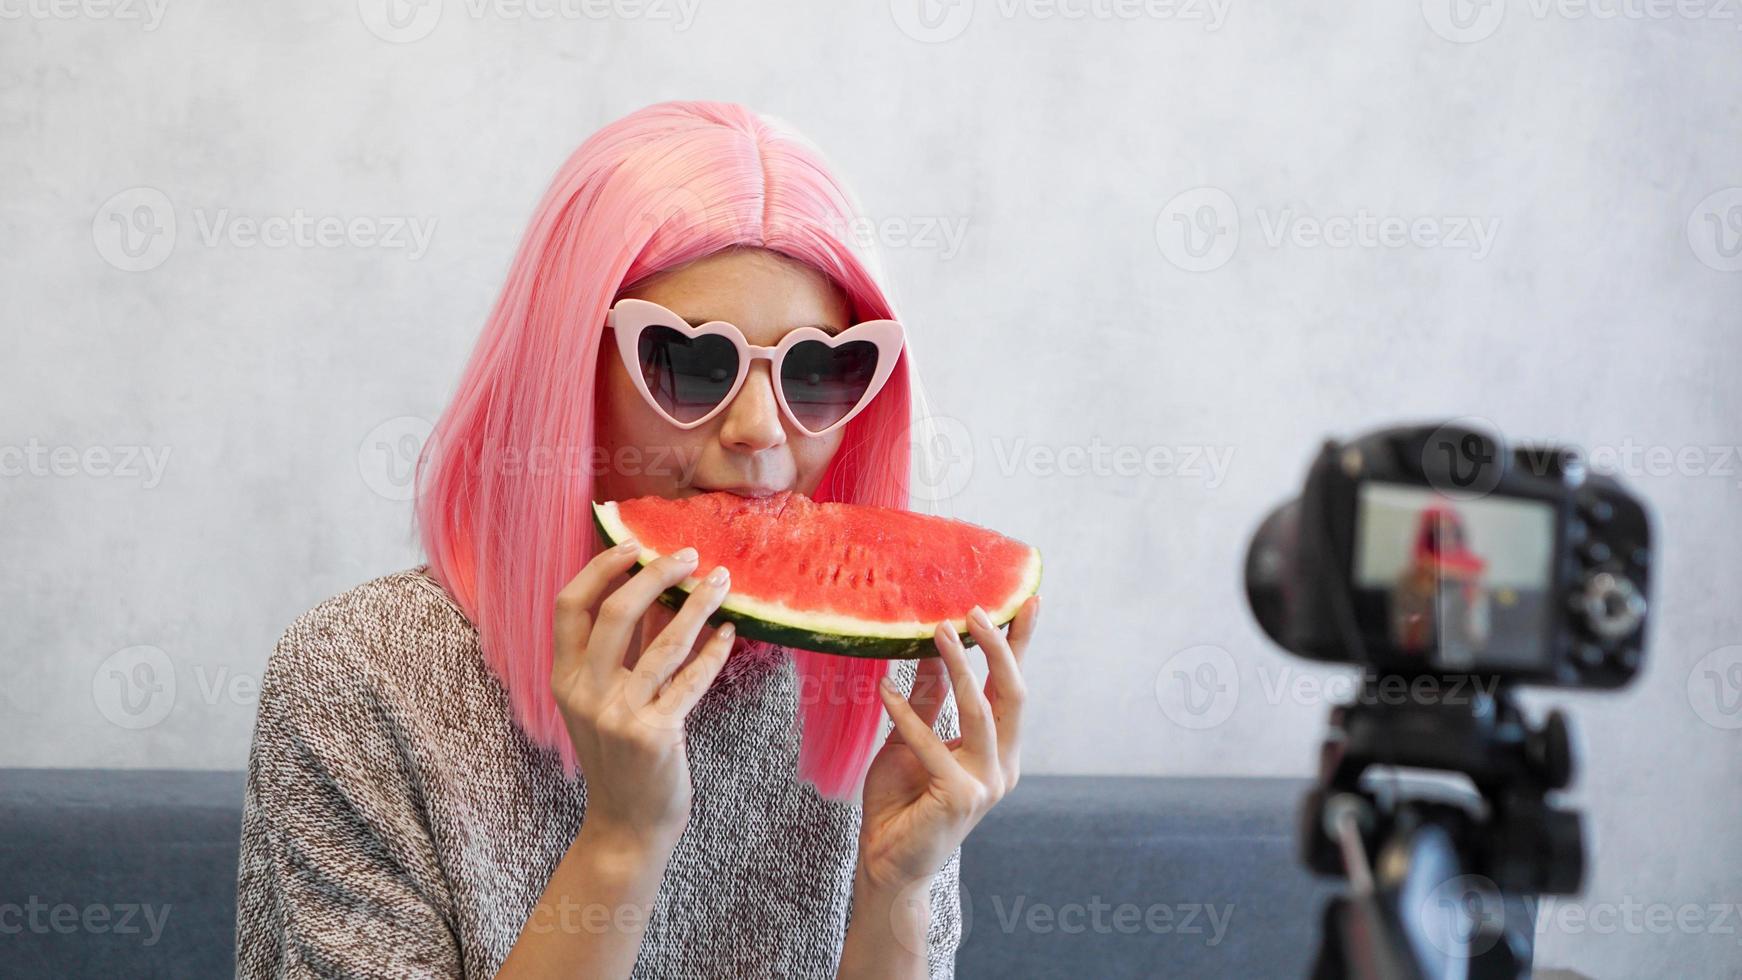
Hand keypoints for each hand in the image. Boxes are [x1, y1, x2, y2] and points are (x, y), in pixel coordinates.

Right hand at [550, 539, 735, 853]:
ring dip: (697, 604)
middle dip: (654, 574)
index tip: (633, 545)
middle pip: (615, 613)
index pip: (569, 607)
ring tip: (721, 580)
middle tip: (688, 555)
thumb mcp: (602, 703)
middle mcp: (585, 693)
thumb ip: (619, 654)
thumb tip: (654, 590)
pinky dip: (714, 652)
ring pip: (662, 642)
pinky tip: (730, 633)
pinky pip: (691, 680)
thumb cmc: (620, 757)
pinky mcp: (654, 734)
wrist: (627, 825)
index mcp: (565, 679)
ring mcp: (619, 715)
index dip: (600, 569)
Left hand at [857, 595, 1039, 895]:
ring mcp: (985, 784)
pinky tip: (884, 691)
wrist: (887, 862)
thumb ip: (927, 699)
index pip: (1012, 689)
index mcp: (999, 751)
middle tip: (974, 610)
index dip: (1021, 645)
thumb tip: (930, 647)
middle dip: (997, 648)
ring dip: (960, 668)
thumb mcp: (912, 739)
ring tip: (938, 631)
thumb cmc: (901, 802)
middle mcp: (1002, 766)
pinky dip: (907, 715)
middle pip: (1012, 694)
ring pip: (981, 712)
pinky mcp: (960, 797)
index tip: (1027, 601)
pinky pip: (932, 744)